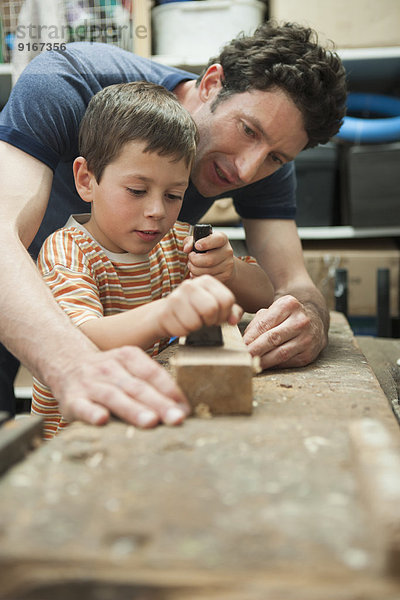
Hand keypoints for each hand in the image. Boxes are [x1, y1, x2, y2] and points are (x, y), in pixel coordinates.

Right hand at [52, 346, 190, 428]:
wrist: (65, 364)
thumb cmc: (106, 374)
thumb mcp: (128, 368)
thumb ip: (151, 385)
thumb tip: (182, 409)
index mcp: (127, 357)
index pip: (152, 373)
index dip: (170, 390)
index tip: (185, 409)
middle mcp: (110, 368)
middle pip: (138, 387)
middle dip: (159, 403)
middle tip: (176, 419)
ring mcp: (90, 384)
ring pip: (114, 396)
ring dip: (133, 410)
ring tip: (150, 422)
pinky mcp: (72, 400)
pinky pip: (83, 407)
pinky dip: (91, 413)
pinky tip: (102, 420)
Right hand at [159, 274, 242, 337]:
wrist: (167, 314)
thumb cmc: (195, 311)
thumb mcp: (217, 308)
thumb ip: (231, 312)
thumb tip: (233, 320)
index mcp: (207, 281)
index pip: (227, 300)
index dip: (224, 314)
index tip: (216, 317)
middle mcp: (191, 285)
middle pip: (211, 309)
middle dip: (210, 321)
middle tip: (204, 321)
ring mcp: (177, 296)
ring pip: (196, 322)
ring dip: (196, 328)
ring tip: (191, 322)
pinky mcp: (165, 310)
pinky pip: (182, 330)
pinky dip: (184, 332)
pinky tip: (181, 324)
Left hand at [183, 231, 234, 283]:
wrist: (224, 262)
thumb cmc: (209, 249)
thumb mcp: (199, 241)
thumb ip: (190, 241)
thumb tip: (187, 249)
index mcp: (222, 239)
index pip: (218, 240)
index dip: (206, 243)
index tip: (197, 246)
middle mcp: (227, 251)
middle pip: (209, 260)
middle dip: (194, 260)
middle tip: (190, 258)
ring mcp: (228, 265)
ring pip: (207, 272)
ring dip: (194, 270)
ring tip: (193, 265)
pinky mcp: (226, 276)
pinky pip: (208, 278)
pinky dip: (198, 276)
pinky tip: (198, 272)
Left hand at [242, 295, 327, 368]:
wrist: (313, 322)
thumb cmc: (286, 316)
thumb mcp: (273, 310)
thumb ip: (258, 322)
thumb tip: (244, 340)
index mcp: (289, 305)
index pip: (265, 324)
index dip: (250, 337)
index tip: (240, 344)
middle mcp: (301, 321)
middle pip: (272, 339)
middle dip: (255, 349)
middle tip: (242, 356)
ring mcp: (307, 338)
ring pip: (280, 354)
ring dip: (263, 360)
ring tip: (250, 363)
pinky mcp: (309, 354)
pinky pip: (287, 362)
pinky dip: (273, 365)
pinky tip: (263, 365)